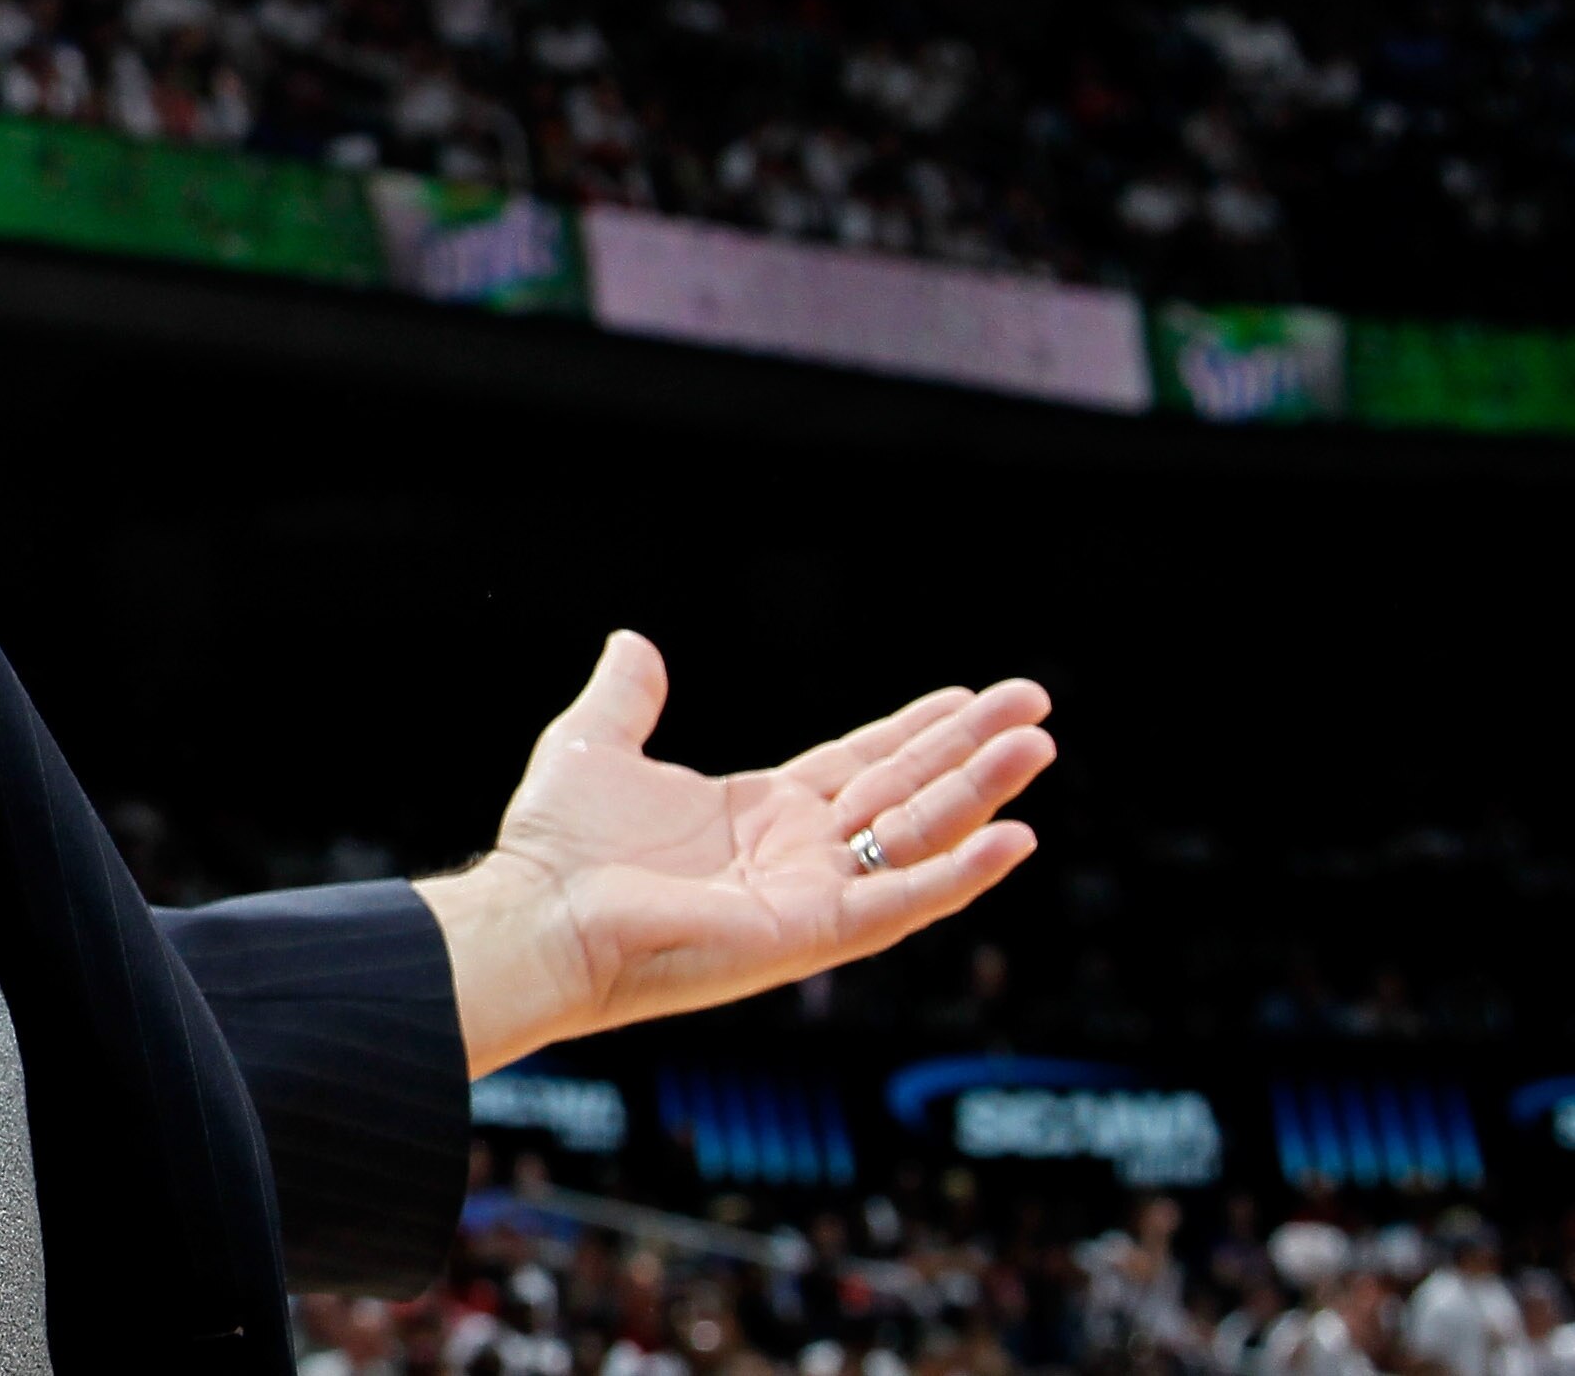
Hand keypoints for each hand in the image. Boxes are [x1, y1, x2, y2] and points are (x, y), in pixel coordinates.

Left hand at [415, 632, 1053, 1075]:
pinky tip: (1015, 838)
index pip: (861, 763)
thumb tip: (634, 643)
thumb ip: (627, 697)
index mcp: (761, 812)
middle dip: (971, 749)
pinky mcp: (813, 931)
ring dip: (981, 793)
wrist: (537, 912)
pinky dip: (962, 873)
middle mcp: (797, 853)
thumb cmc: (557, 848)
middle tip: (1034, 706)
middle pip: (907, 791)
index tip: (969, 696)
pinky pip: (904, 901)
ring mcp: (812, 894)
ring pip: (920, 836)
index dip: (915, 730)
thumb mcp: (597, 745)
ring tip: (1036, 746)